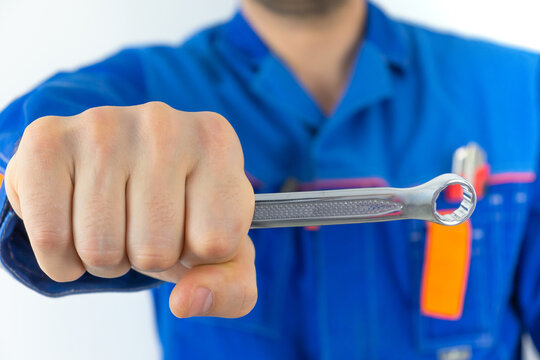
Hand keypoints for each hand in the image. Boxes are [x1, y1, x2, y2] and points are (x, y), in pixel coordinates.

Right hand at [5, 102, 256, 317]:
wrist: (120, 169)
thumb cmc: (179, 210)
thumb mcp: (224, 251)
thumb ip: (231, 288)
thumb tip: (186, 302)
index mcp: (217, 142)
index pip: (217, 243)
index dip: (199, 253)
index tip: (192, 226)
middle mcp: (164, 123)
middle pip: (156, 250)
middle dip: (148, 258)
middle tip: (144, 227)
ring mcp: (104, 126)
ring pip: (102, 249)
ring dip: (107, 259)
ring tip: (114, 224)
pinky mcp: (48, 141)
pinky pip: (51, 238)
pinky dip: (63, 259)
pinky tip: (75, 229)